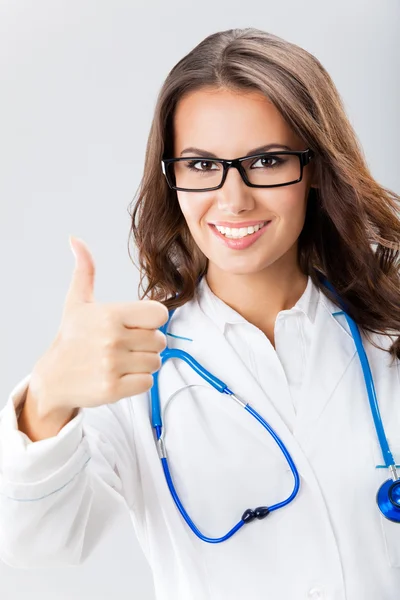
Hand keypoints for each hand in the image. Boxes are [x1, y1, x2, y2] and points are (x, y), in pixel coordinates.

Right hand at [29, 236, 168, 413]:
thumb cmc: (72, 337)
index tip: (136, 325)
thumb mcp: (77, 302)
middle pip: (160, 340)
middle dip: (147, 344)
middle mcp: (112, 338)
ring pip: (155, 362)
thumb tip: (75, 240)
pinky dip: (137, 382)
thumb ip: (84, 271)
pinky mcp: (113, 388)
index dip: (151, 320)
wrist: (54, 377)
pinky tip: (120, 375)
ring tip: (121, 361)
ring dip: (143, 363)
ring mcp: (112, 365)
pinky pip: (147, 383)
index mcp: (110, 314)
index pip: (160, 314)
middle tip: (125, 346)